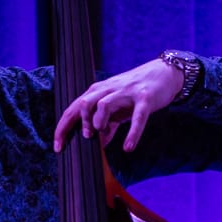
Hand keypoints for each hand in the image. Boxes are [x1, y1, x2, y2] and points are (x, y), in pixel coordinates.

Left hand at [52, 57, 183, 153]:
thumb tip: (98, 145)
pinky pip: (137, 116)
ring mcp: (127, 93)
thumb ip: (106, 125)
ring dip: (99, 122)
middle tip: (87, 137)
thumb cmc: (136, 93)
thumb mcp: (118, 108)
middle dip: (81, 122)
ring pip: (104, 104)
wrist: (164, 74)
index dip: (63, 128)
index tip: (58, 147)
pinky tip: (128, 147)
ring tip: (103, 135)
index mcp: (99, 92)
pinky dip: (132, 133)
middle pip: (84, 103)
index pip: (74, 109)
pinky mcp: (145, 99)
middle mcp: (109, 90)